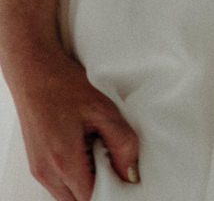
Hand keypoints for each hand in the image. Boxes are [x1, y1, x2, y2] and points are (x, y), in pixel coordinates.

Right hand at [4, 44, 138, 198]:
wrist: (35, 73)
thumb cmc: (65, 87)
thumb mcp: (104, 111)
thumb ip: (123, 144)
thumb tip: (131, 173)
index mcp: (65, 162)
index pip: (92, 198)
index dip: (114, 190)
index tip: (127, 175)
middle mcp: (47, 172)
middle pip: (79, 200)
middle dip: (101, 188)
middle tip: (114, 160)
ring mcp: (39, 170)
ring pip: (68, 195)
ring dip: (88, 182)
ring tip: (99, 151)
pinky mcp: (37, 165)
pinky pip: (60, 184)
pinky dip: (77, 176)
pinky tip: (86, 151)